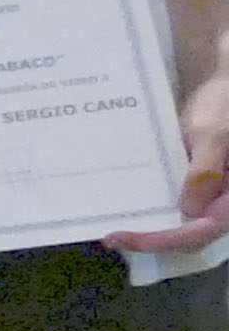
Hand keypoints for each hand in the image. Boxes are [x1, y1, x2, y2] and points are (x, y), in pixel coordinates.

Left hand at [106, 69, 228, 254]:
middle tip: (112, 237)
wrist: (219, 90)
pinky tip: (124, 205)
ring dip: (148, 229)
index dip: (165, 239)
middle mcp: (221, 203)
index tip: (128, 238)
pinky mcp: (190, 186)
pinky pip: (171, 204)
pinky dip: (150, 209)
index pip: (201, 230)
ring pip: (178, 224)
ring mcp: (206, 195)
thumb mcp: (212, 135)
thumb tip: (190, 210)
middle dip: (151, 239)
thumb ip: (205, 171)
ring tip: (113, 228)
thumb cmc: (222, 109)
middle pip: (188, 236)